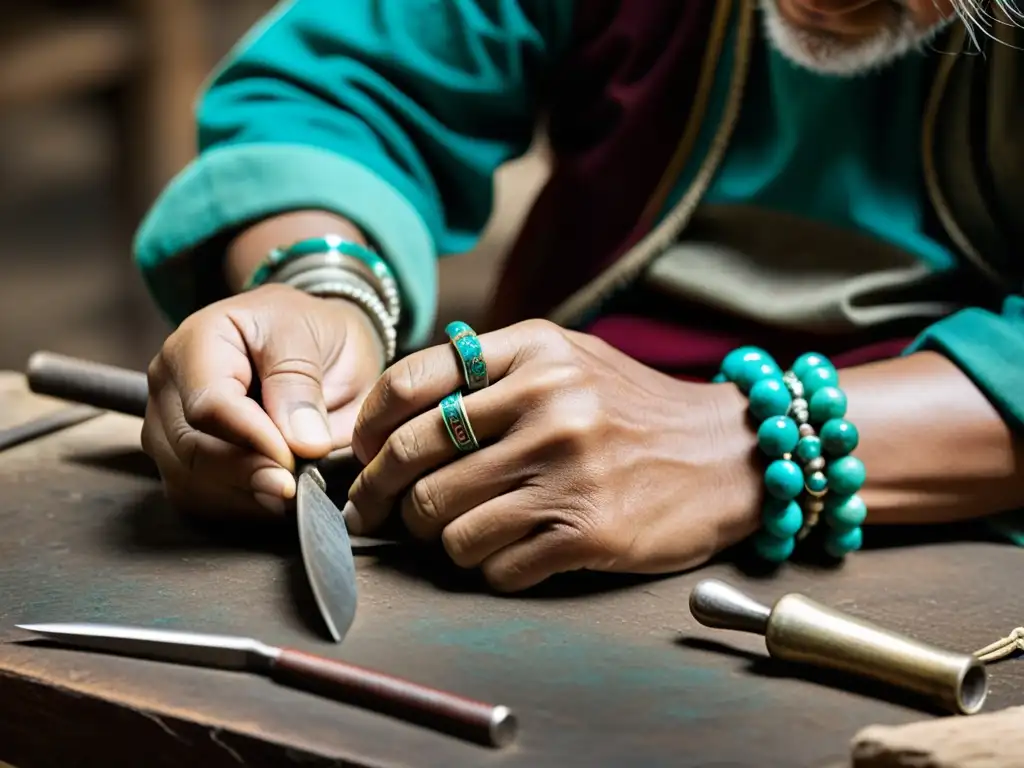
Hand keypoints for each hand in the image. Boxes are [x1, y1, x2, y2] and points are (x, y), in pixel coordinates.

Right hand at [142, 284, 384, 517]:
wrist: (312, 344)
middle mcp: (168, 384)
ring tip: (291, 487)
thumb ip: (302, 384)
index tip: (297, 456)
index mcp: (198, 341)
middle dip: (248, 473)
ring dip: (244, 494)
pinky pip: (196, 499)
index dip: (253, 439)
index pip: (208, 405)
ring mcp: (166, 424)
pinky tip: (272, 497)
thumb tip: (303, 443)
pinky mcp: (177, 460)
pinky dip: (237, 505)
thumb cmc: (310, 333)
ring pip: (189, 481)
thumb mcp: (316, 336)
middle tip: (295, 484)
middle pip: (190, 448)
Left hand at [348, 319, 761, 591]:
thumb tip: (399, 412)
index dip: (367, 428)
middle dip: (380, 497)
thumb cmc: (632, 409)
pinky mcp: (587, 530)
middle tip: (379, 514)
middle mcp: (546, 404)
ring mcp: (566, 469)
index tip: (362, 456)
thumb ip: (491, 370)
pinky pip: (494, 567)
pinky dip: (489, 568)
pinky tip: (512, 554)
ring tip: (462, 533)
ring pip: (444, 524)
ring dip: (440, 540)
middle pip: (411, 462)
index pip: (409, 384)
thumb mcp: (568, 358)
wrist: (729, 455)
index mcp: (532, 351)